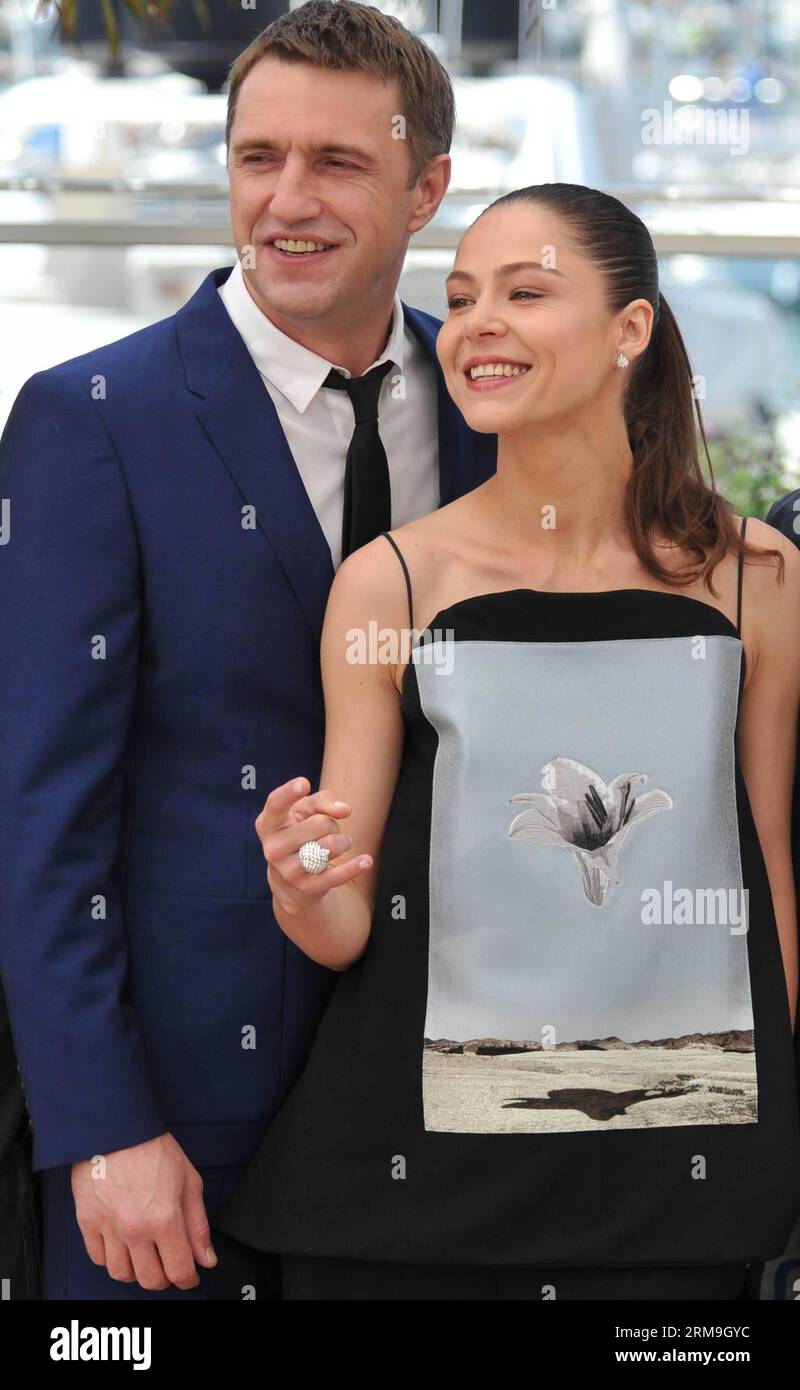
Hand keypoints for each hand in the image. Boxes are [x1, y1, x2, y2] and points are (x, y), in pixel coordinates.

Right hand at [71, 1132, 216, 1290]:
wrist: (117, 1128)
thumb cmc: (154, 1149)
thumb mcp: (189, 1181)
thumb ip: (198, 1225)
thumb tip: (207, 1259)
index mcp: (165, 1219)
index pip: (179, 1271)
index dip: (188, 1279)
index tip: (189, 1275)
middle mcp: (135, 1229)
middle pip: (149, 1280)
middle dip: (164, 1278)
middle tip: (168, 1264)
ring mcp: (108, 1227)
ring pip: (121, 1274)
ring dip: (136, 1271)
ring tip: (144, 1254)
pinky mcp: (87, 1221)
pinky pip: (98, 1258)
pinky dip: (111, 1258)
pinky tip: (122, 1244)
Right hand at [257, 777, 371, 916]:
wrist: (289, 883)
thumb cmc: (299, 833)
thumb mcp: (304, 812)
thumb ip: (322, 801)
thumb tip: (344, 809)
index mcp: (268, 824)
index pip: (276, 804)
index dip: (289, 793)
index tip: (304, 783)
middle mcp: (273, 848)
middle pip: (319, 824)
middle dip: (331, 824)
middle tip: (326, 831)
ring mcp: (287, 871)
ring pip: (330, 847)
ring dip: (343, 842)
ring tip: (338, 845)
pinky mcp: (305, 888)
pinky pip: (336, 875)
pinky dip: (354, 867)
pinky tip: (366, 861)